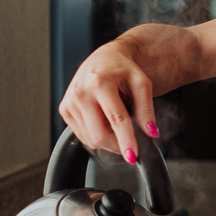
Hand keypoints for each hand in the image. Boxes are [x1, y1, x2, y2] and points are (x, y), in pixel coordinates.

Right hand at [58, 40, 158, 161]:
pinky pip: (83, 136)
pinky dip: (97, 134)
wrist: (104, 58)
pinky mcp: (64, 110)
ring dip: (108, 139)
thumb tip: (151, 133)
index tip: (133, 157)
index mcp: (100, 83)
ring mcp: (69, 102)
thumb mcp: (142, 84)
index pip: (116, 119)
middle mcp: (81, 92)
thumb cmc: (124, 70)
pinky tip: (103, 119)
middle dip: (118, 144)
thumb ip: (147, 110)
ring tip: (115, 120)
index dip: (126, 141)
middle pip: (100, 135)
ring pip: (90, 139)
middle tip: (130, 141)